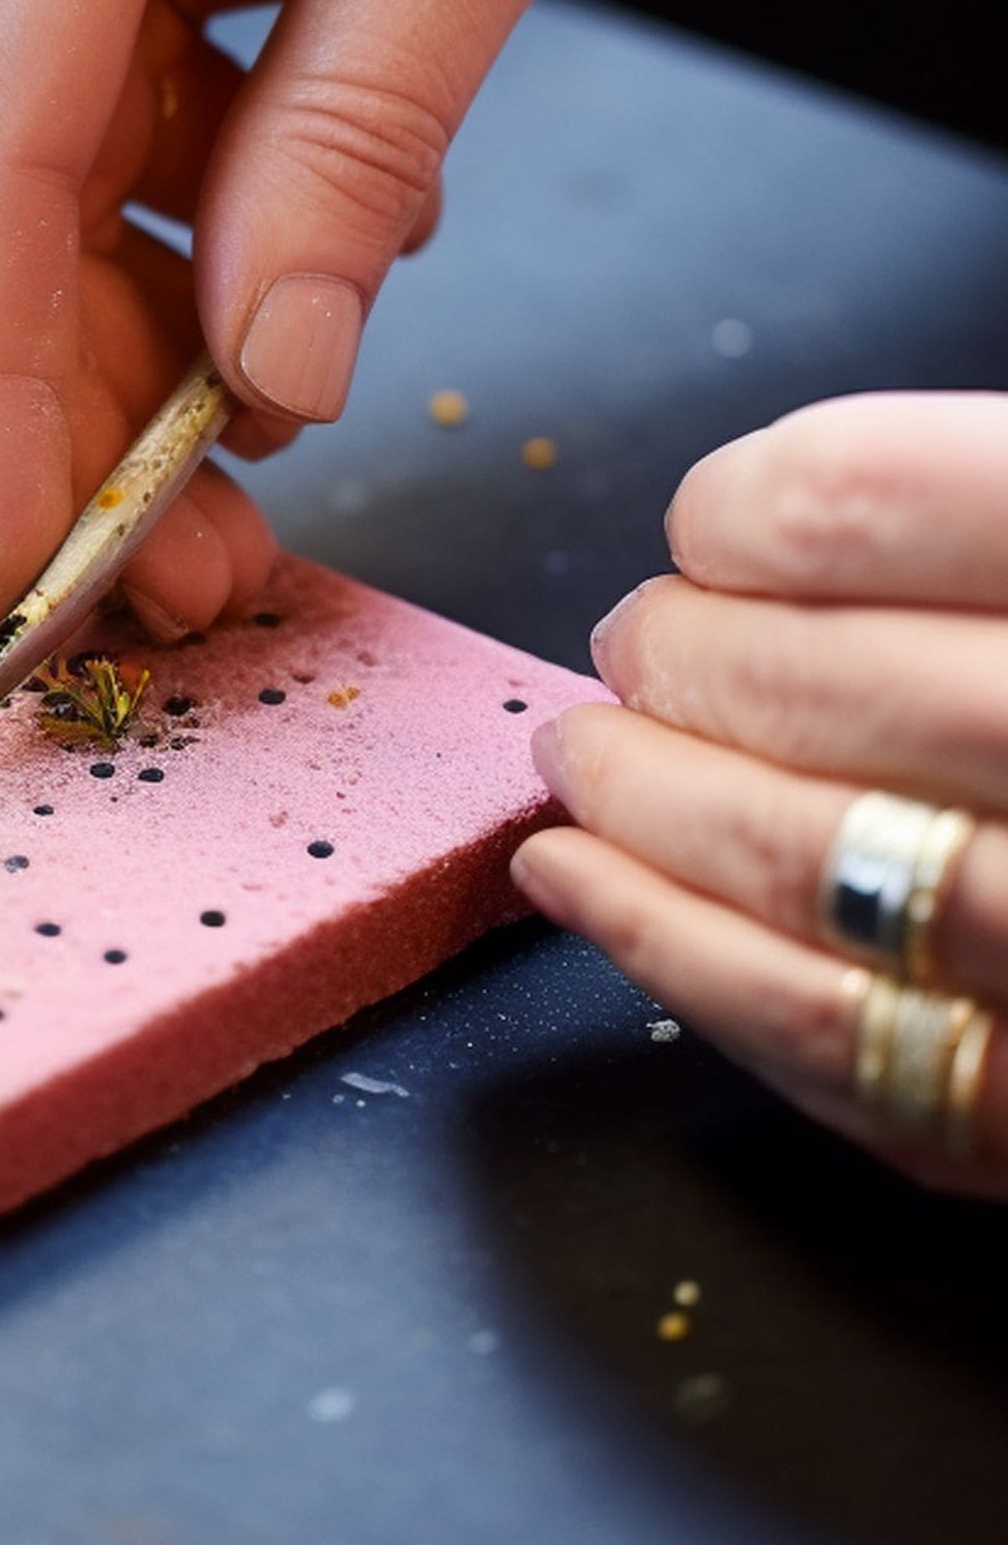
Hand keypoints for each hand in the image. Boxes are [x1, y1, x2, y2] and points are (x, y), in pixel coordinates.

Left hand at [514, 393, 1007, 1195]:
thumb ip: (995, 516)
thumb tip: (776, 520)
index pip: (881, 499)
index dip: (753, 506)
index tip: (715, 523)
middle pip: (837, 685)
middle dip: (689, 657)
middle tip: (637, 642)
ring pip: (812, 871)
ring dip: (646, 806)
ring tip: (585, 756)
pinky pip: (832, 1045)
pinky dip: (668, 957)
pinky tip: (579, 886)